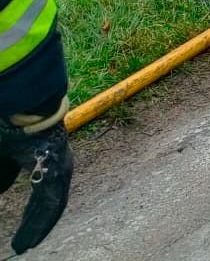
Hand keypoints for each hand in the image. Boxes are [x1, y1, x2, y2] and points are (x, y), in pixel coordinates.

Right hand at [1, 123, 71, 254]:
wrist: (24, 106)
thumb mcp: (2, 157)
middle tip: (24, 244)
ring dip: (37, 228)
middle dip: (35, 225)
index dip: (32, 216)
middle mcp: (59, 165)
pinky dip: (39, 223)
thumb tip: (2, 190)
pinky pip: (52, 204)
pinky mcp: (57, 171)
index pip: (43, 196)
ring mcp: (61, 168)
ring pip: (52, 207)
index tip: (23, 233)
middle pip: (50, 203)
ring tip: (24, 246)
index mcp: (47, 161)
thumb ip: (3, 176)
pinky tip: (28, 240)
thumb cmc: (11, 126)